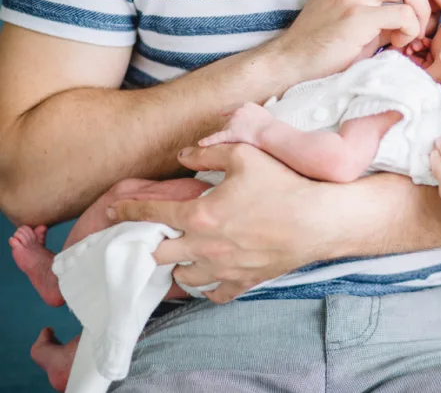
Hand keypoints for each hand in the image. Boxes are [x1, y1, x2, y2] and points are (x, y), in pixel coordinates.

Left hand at [107, 144, 346, 303]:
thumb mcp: (244, 155)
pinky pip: (215, 295)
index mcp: (200, 215)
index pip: (151, 215)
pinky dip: (207, 287)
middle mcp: (206, 247)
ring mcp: (225, 269)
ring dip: (178, 266)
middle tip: (154, 234)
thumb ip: (207, 152)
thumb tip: (182, 155)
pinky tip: (210, 275)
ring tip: (183, 254)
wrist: (320, 219)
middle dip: (150, 243)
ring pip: (184, 278)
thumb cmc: (283, 184)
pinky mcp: (245, 281)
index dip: (128, 210)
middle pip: (159, 255)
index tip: (114, 210)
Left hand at [198, 102, 272, 147]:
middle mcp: (238, 112)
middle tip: (245, 136)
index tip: (222, 114)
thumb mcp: (265, 114)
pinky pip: (217, 137)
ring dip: (232, 136)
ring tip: (244, 142)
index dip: (229, 113)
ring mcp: (233, 122)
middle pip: (230, 122)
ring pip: (227, 130)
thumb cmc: (272, 127)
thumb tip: (257, 120)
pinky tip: (201, 144)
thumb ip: (257, 114)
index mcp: (246, 105)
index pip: (234, 109)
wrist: (271, 132)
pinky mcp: (231, 133)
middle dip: (234, 129)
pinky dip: (209, 141)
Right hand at [274, 0, 440, 78]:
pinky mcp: (355, 15)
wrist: (290, 64)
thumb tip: (427, 11)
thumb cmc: (325, 47)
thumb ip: (387, 8)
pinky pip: (402, 13)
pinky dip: (411, 29)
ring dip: (422, 13)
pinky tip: (398, 44)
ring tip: (413, 36)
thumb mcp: (358, 19)